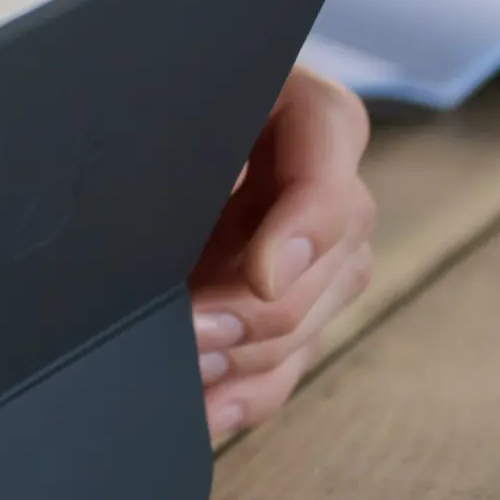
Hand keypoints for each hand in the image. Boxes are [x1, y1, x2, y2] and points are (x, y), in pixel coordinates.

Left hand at [188, 68, 375, 443]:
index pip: (335, 183)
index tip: (261, 277)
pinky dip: (243, 394)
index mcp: (319, 120)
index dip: (303, 237)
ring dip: (246, 358)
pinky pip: (283, 366)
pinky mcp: (290, 311)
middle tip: (191, 329)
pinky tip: (207, 411)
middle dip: (257, 314)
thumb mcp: (185, 90)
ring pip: (307, 328)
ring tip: (186, 367)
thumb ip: (201, 131)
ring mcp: (320, 260)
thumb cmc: (171, 89)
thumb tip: (227, 186)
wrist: (163, 112)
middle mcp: (334, 194)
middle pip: (328, 271)